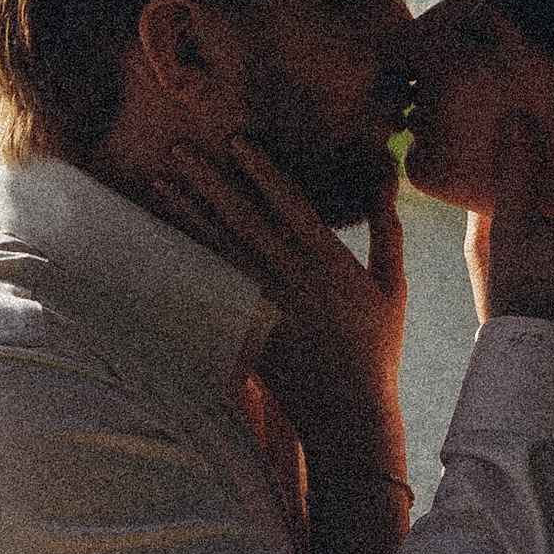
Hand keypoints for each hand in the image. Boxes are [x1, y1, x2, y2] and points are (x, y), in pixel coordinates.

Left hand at [155, 137, 408, 473]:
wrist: (348, 411)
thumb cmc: (377, 346)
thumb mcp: (392, 285)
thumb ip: (387, 230)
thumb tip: (388, 177)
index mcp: (329, 262)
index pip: (289, 204)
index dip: (261, 171)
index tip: (237, 142)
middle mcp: (292, 278)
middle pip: (242, 219)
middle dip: (209, 181)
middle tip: (179, 148)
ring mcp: (264, 305)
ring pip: (218, 248)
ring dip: (187, 213)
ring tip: (161, 183)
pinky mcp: (245, 328)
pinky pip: (211, 286)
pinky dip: (187, 258)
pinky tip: (164, 237)